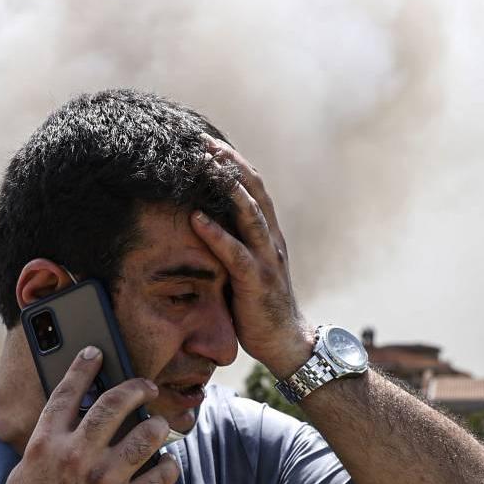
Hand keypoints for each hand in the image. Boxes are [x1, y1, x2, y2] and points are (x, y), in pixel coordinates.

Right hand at [0, 347, 181, 483]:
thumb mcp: (25, 474)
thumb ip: (46, 448)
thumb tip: (66, 427)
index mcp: (46, 445)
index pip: (67, 393)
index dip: (83, 367)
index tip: (97, 351)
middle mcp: (75, 456)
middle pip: (114, 404)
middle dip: (136, 388)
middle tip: (147, 387)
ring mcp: (102, 482)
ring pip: (145, 436)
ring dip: (158, 428)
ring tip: (159, 428)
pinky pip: (160, 477)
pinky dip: (168, 467)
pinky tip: (167, 466)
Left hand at [188, 137, 314, 374]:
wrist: (288, 342)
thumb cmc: (259, 307)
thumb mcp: (244, 269)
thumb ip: (231, 246)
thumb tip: (202, 226)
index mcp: (268, 234)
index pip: (253, 189)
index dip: (234, 163)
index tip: (210, 143)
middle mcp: (271, 239)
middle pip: (253, 190)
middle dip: (230, 163)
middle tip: (204, 141)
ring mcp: (267, 258)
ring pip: (249, 213)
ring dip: (226, 187)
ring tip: (204, 165)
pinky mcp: (257, 281)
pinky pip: (235, 253)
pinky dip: (216, 234)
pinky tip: (196, 218)